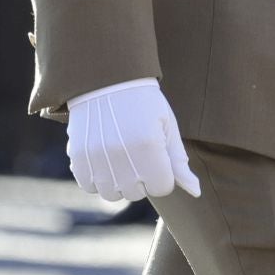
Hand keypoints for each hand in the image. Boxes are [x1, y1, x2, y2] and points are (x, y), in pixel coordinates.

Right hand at [65, 78, 201, 202]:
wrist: (107, 79)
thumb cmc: (143, 103)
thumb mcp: (167, 126)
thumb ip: (179, 162)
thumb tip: (195, 192)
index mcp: (150, 147)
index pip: (162, 187)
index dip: (163, 172)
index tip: (156, 153)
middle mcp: (123, 156)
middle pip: (137, 193)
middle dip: (141, 178)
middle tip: (137, 151)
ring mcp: (98, 158)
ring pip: (112, 194)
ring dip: (118, 181)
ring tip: (120, 156)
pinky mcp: (78, 158)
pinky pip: (89, 186)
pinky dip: (96, 178)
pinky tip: (102, 157)